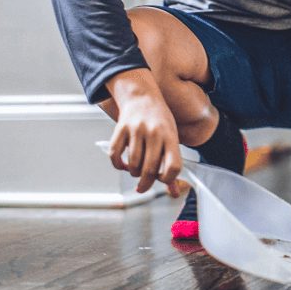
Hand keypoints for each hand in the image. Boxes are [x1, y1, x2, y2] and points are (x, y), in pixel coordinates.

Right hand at [107, 73, 181, 193]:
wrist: (142, 96)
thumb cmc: (160, 121)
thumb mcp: (171, 138)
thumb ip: (172, 165)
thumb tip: (175, 193)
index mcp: (170, 135)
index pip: (174, 166)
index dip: (168, 179)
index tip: (163, 179)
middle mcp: (154, 132)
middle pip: (150, 169)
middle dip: (146, 184)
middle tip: (143, 187)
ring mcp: (136, 130)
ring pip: (133, 165)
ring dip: (133, 174)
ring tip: (136, 171)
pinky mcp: (120, 129)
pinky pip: (115, 156)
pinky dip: (119, 166)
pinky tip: (124, 165)